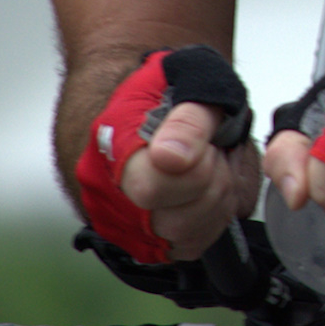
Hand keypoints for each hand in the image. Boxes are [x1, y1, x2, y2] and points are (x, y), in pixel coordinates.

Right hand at [75, 46, 253, 263]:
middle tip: (213, 151)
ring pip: (187, 238)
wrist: (156, 95)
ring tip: (211, 166)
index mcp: (112, 148)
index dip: (196, 167)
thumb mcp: (193, 80)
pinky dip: (211, 219)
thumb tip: (171, 158)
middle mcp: (107, 194)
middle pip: (177, 220)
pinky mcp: (145, 241)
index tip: (208, 142)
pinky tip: (208, 187)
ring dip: (216, 201)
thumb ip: (188, 120)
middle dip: (213, 181)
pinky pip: (190, 245)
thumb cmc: (174, 87)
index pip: (152, 186)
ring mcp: (124, 222)